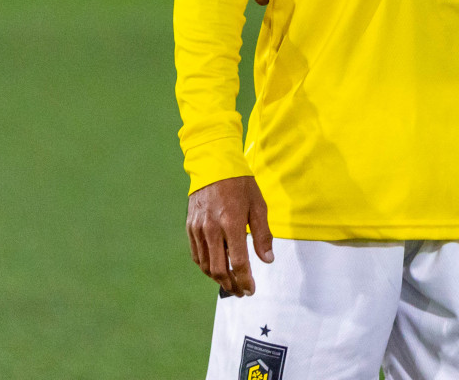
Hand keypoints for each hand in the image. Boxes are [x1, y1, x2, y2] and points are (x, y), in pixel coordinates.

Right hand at [186, 175, 273, 295]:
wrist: (213, 165)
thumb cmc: (241, 184)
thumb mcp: (258, 205)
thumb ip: (263, 234)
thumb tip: (268, 260)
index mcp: (232, 223)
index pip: (238, 262)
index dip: (245, 280)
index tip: (251, 290)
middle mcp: (212, 229)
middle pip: (219, 269)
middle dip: (231, 285)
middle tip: (241, 292)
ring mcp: (198, 229)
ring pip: (205, 265)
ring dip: (218, 279)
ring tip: (230, 284)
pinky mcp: (190, 227)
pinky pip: (197, 255)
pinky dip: (206, 266)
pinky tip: (216, 269)